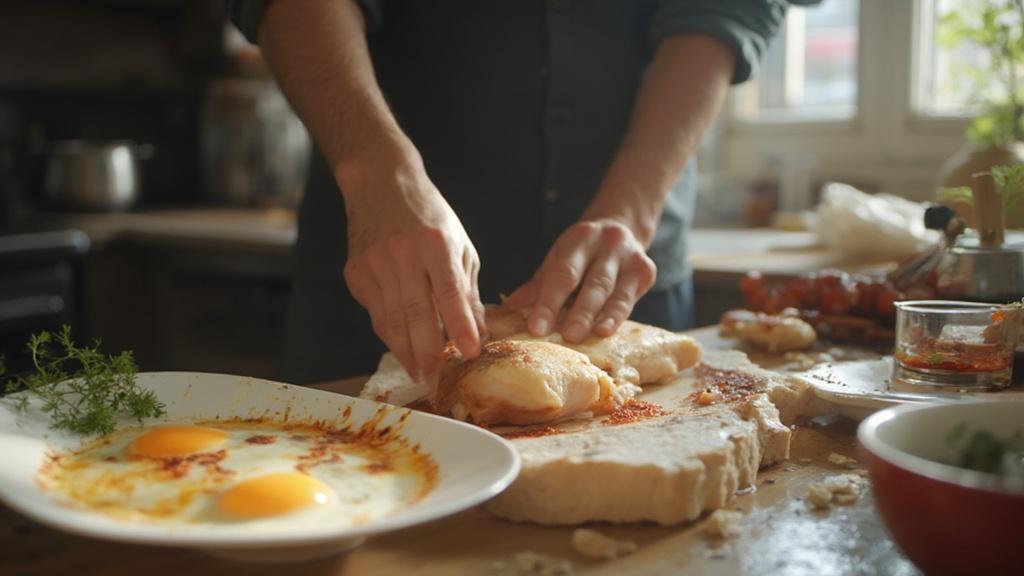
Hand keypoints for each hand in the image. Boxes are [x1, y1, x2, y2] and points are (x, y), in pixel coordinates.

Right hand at [341, 153, 485, 379]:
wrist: (380, 184)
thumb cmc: (429, 216)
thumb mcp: (460, 245)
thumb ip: (467, 290)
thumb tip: (477, 332)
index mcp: (436, 243)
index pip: (449, 294)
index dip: (460, 327)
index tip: (470, 353)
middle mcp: (402, 254)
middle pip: (415, 314)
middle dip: (428, 353)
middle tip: (437, 379)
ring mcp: (374, 264)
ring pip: (391, 321)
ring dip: (406, 352)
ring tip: (420, 372)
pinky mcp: (355, 273)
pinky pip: (376, 314)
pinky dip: (390, 334)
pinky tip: (403, 346)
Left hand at [506, 219, 655, 342]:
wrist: (622, 228)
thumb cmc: (584, 252)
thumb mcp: (561, 259)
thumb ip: (540, 283)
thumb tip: (513, 305)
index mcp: (580, 238)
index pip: (563, 272)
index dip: (549, 301)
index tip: (537, 327)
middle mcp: (608, 243)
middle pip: (592, 282)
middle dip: (579, 311)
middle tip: (566, 336)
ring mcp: (630, 256)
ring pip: (613, 291)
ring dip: (600, 316)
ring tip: (588, 335)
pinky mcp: (646, 271)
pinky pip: (629, 298)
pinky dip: (617, 316)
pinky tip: (607, 330)